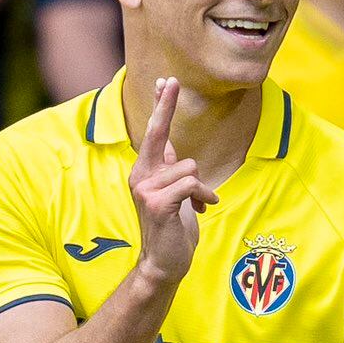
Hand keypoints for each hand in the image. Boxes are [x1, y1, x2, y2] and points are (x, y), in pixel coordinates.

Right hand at [128, 76, 217, 284]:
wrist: (164, 263)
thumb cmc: (171, 229)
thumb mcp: (172, 193)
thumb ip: (169, 169)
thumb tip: (171, 146)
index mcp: (145, 171)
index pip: (153, 133)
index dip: (160, 106)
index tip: (165, 81)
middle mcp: (140, 175)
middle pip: (158, 133)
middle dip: (166, 105)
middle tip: (172, 79)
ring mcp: (145, 189)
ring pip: (189, 166)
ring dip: (201, 187)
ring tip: (198, 205)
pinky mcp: (157, 203)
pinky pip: (191, 183)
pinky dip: (203, 196)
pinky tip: (201, 210)